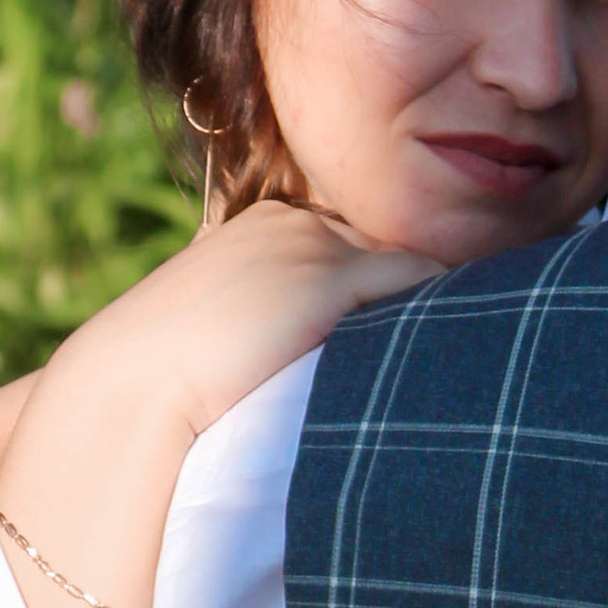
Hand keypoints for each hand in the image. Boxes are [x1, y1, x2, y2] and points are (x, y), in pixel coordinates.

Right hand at [48, 200, 442, 450]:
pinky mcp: (329, 277)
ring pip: (408, 261)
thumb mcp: (226, 325)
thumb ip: (277, 315)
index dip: (386, 285)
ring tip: (474, 338)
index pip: (351, 243)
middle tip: (471, 321)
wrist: (133, 386)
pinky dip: (438, 309)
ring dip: (436, 300)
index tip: (425, 315)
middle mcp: (291, 222)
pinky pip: (414, 281)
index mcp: (264, 225)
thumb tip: (314, 346)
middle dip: (419, 286)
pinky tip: (458, 341)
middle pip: (386, 244)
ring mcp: (311, 245)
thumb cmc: (169, 377)